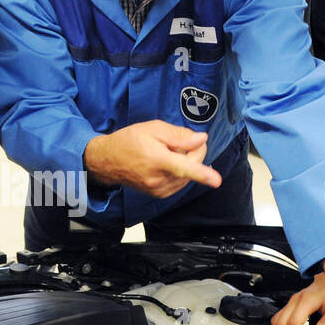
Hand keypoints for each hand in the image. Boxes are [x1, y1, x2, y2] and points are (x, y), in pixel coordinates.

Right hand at [84, 121, 221, 198]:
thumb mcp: (153, 129)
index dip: (202, 174)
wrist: (108, 161)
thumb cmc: (129, 141)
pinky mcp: (160, 195)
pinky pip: (181, 182)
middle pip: (192, 166)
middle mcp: (159, 179)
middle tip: (179, 141)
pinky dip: (180, 172)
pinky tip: (167, 164)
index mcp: (157, 160)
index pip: (183, 167)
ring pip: (188, 175)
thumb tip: (200, 140)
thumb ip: (179, 135)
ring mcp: (159, 189)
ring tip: (166, 153)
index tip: (216, 180)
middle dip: (193, 152)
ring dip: (185, 163)